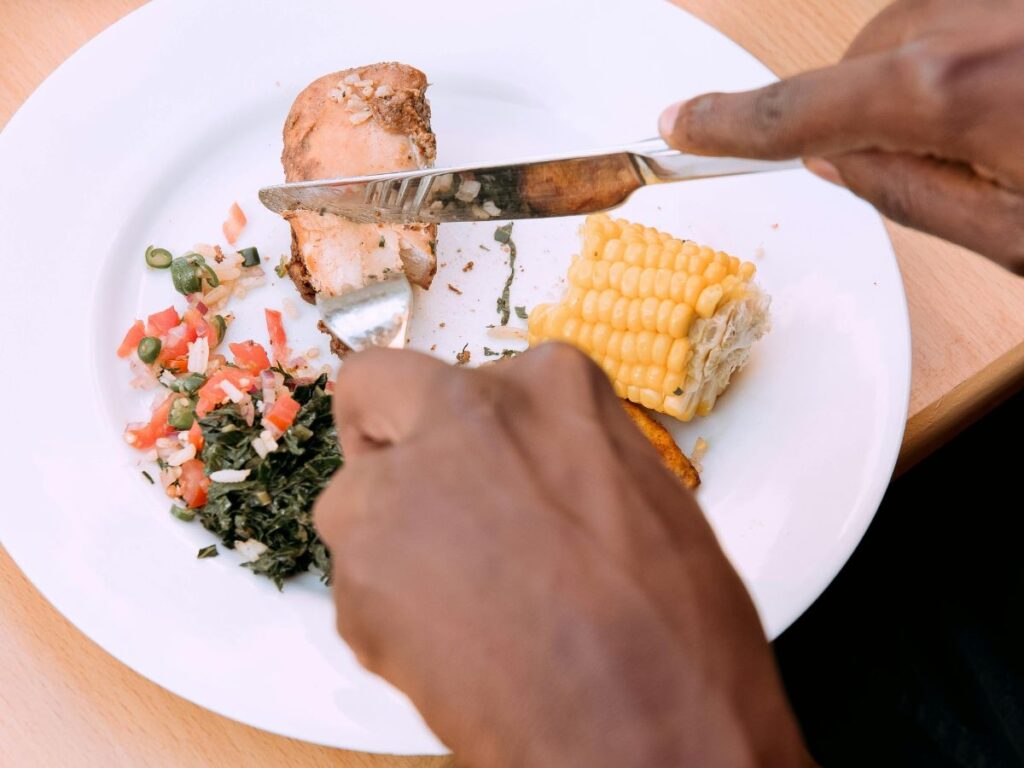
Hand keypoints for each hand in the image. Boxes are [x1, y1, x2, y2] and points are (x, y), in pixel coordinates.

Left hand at [314, 345, 809, 767]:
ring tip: (463, 607)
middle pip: (374, 395)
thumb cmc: (676, 627)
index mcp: (546, 385)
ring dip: (391, 544)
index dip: (452, 427)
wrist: (653, 730)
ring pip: (355, 503)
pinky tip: (458, 650)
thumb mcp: (637, 496)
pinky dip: (391, 615)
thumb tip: (517, 472)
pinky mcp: (359, 576)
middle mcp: (460, 415)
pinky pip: (360, 586)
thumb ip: (558, 457)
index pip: (460, 376)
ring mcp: (398, 490)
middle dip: (386, 440)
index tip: (457, 462)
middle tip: (423, 508)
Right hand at [659, 0, 1023, 273]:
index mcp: (952, 89)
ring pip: (912, 33)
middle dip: (871, 113)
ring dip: (925, 81)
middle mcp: (972, 23)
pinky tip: (1011, 94)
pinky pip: (959, 19)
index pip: (796, 110)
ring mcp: (1000, 1)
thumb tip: (836, 161)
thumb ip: (909, 194)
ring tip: (1000, 127)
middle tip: (941, 160)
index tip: (682, 125)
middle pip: (859, 63)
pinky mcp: (1018, 0)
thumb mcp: (1010, 231)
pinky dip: (963, 58)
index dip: (728, 125)